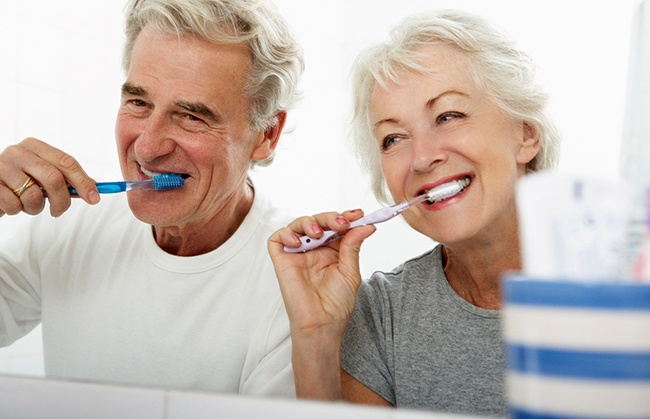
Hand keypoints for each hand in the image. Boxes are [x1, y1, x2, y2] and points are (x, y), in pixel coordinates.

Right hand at [0, 137, 99, 217]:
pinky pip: (14, 205)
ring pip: (33, 196)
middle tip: (59, 211)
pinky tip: (12, 204)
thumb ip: (65, 180)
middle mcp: (18, 152)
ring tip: (27, 204)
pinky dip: (17, 210)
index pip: (66, 162)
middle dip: (62, 200)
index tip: (94, 198)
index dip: (83, 181)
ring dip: (35, 208)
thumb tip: (94, 189)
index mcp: (35, 146)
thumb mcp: (41, 175)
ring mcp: (1, 166)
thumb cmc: (18, 180)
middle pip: (54, 178)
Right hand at [268, 209, 375, 339]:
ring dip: (310, 222)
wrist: (322, 324)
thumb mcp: (350, 271)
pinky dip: (287, 234)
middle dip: (330, 218)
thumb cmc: (336, 304)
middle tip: (342, 223)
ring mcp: (297, 254)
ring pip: (298, 225)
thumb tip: (366, 225)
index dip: (346, 217)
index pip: (336, 227)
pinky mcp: (282, 260)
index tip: (358, 214)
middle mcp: (314, 250)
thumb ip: (353, 246)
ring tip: (319, 233)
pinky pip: (277, 238)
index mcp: (332, 251)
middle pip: (318, 221)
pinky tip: (299, 243)